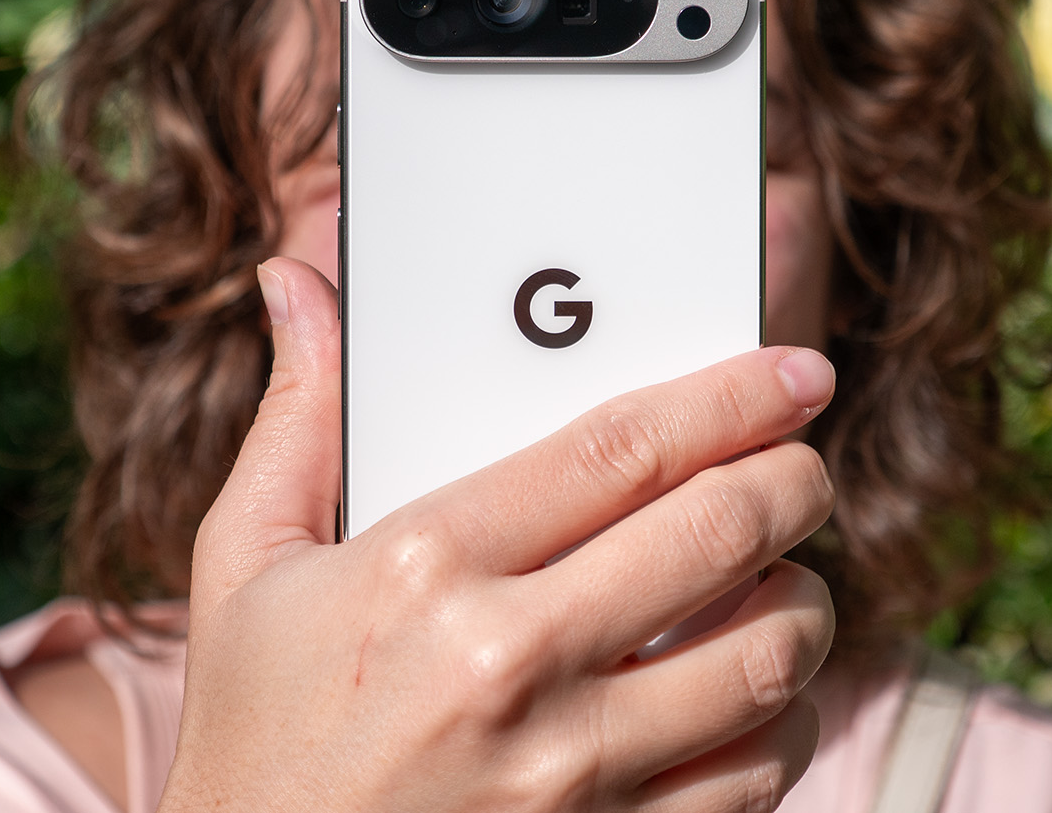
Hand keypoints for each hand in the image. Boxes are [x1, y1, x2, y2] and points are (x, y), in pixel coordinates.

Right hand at [158, 257, 837, 812]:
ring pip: (767, 658)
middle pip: (717, 534)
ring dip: (804, 605)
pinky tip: (760, 695)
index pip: (622, 448)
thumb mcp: (246, 567)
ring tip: (787, 581)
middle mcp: (506, 665)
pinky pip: (756, 776)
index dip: (731, 396)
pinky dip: (785, 723)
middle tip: (804, 467)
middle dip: (793, 481)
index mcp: (423, 567)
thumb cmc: (253, 731)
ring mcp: (568, 774)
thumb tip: (298, 286)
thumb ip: (296, 420)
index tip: (794, 372)